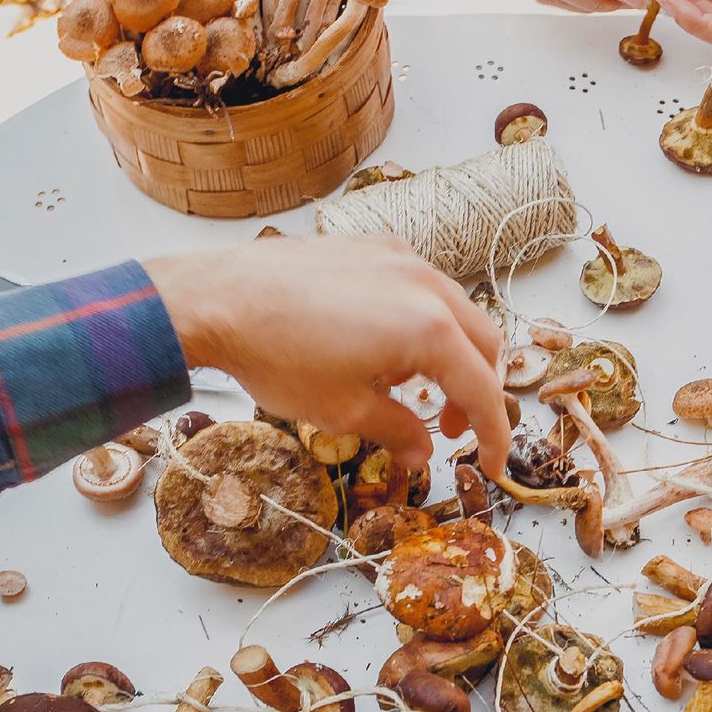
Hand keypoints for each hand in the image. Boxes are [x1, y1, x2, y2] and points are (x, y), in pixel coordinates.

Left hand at [146, 235, 510, 476]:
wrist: (217, 298)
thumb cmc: (277, 356)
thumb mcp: (342, 410)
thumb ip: (395, 431)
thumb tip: (421, 452)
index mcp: (429, 329)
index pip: (483, 389)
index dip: (494, 433)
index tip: (492, 464)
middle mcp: (426, 284)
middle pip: (482, 343)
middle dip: (476, 390)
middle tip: (448, 427)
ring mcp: (399, 258)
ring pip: (455, 310)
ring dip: (450, 354)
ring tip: (406, 387)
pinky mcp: (371, 247)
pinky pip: (420, 285)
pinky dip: (422, 320)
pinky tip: (381, 345)